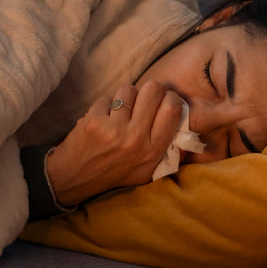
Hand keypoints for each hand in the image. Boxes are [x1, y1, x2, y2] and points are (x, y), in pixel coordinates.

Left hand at [44, 81, 183, 205]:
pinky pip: (107, 97)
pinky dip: (104, 105)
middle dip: (149, 90)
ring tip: (120, 112)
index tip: (163, 99)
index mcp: (154, 151)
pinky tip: (101, 119)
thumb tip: (192, 130)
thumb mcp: (147, 168)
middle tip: (142, 100)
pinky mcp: (94, 122)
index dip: (169, 97)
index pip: (173, 109)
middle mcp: (136, 140)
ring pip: (129, 89)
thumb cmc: (114, 170)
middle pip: (153, 90)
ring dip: (125, 97)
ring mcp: (115, 130)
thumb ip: (168, 149)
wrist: (74, 178)